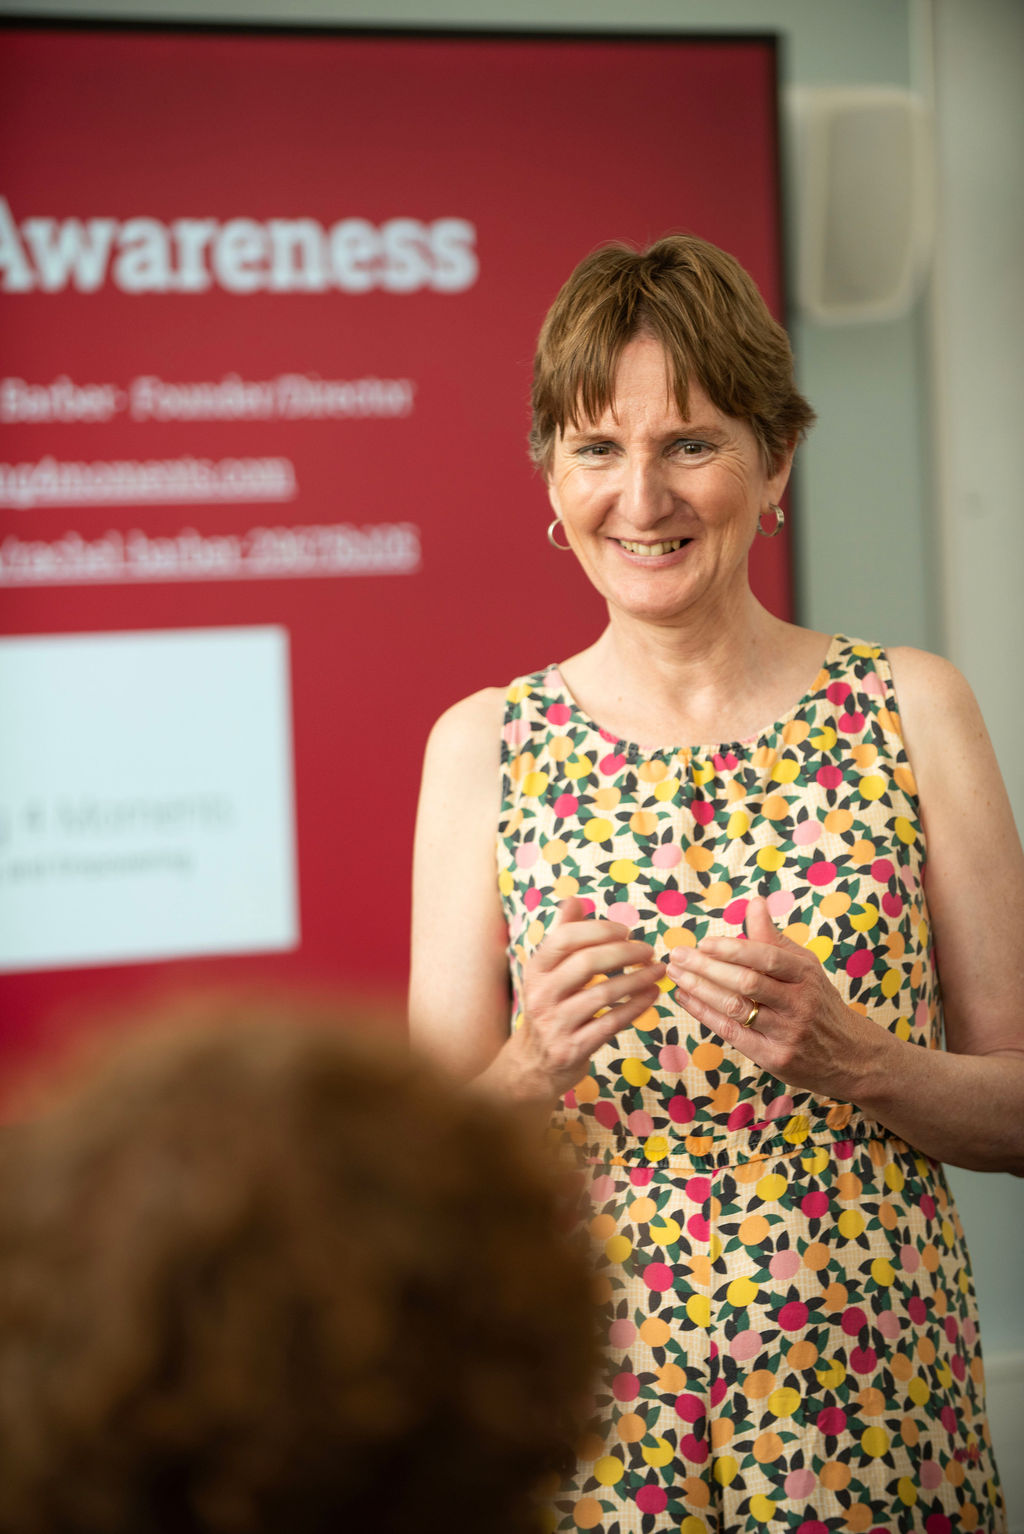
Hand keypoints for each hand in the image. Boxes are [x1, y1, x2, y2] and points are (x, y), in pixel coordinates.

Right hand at [513, 896, 664, 1102]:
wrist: (534, 1064)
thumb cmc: (550, 1008)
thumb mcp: (547, 973)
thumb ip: (562, 935)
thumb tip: (574, 900)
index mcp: (536, 970)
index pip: (565, 938)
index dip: (599, 929)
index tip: (626, 930)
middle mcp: (541, 994)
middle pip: (586, 962)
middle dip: (624, 953)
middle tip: (648, 951)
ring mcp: (555, 1024)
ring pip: (603, 994)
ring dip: (637, 980)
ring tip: (659, 971)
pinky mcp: (572, 1049)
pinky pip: (611, 1024)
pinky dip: (636, 1007)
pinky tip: (652, 996)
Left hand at [666, 896, 871, 1100]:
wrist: (850, 1056)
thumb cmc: (817, 1002)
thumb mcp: (804, 967)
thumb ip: (773, 937)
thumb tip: (755, 901)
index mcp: (805, 974)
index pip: (766, 957)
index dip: (732, 949)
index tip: (703, 942)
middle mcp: (799, 1003)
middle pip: (747, 982)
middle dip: (706, 967)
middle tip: (677, 955)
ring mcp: (787, 1033)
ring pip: (736, 1009)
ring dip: (700, 990)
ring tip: (675, 975)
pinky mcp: (775, 1058)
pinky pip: (733, 1033)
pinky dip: (705, 1014)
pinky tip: (686, 999)